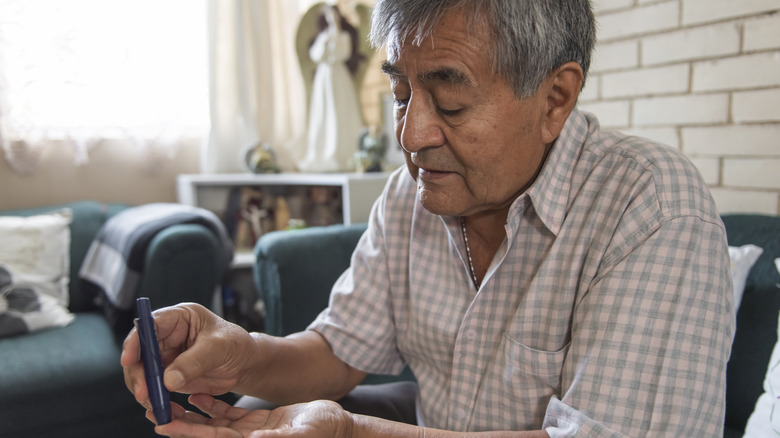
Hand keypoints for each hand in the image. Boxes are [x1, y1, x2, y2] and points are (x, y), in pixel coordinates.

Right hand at [121, 303, 254, 407]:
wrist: (244, 364)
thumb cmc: (235, 345)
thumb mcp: (218, 348)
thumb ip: (194, 362)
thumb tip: (168, 380)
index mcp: (179, 318)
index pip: (149, 325)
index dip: (136, 341)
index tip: (128, 360)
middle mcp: (166, 335)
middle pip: (139, 353)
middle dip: (138, 374)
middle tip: (144, 394)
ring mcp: (165, 356)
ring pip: (142, 373)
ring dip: (145, 390)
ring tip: (157, 406)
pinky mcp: (167, 375)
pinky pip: (153, 388)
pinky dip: (155, 400)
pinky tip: (164, 410)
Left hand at [154, 395, 353, 437]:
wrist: (337, 427)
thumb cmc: (323, 432)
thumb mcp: (301, 434)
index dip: (187, 432)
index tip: (163, 423)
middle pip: (203, 431)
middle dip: (179, 421)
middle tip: (153, 409)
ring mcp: (247, 432)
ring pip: (211, 422)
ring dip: (189, 412)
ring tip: (168, 399)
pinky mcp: (254, 423)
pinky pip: (226, 414)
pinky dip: (210, 404)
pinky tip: (198, 392)